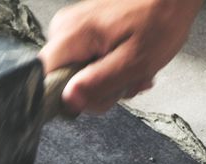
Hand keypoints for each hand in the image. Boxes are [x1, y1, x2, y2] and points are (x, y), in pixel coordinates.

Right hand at [39, 0, 202, 112]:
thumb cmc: (160, 19)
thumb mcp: (134, 61)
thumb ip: (99, 83)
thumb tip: (69, 101)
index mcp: (72, 35)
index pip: (45, 79)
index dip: (69, 97)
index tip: (96, 96)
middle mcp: (65, 29)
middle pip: (63, 80)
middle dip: (97, 90)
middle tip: (126, 84)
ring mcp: (73, 27)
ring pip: (77, 72)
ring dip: (107, 80)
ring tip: (134, 71)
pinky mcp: (84, 29)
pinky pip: (86, 59)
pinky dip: (109, 66)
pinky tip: (128, 62)